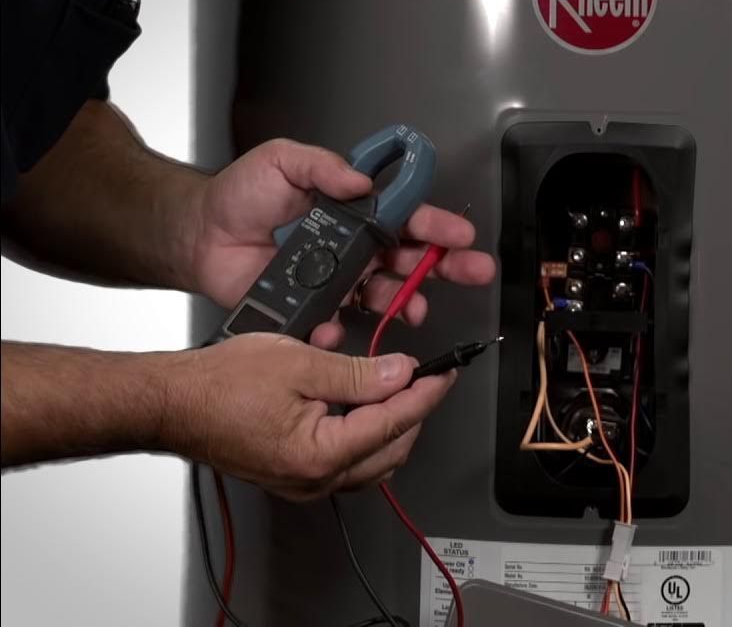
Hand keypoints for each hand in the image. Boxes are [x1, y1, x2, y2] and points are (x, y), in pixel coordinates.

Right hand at [171, 333, 451, 499]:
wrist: (171, 403)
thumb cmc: (219, 384)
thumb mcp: (299, 362)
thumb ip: (357, 372)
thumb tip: (401, 373)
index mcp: (320, 454)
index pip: (394, 423)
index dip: (426, 393)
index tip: (446, 373)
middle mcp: (315, 479)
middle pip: (391, 449)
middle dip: (413, 411)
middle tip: (424, 375)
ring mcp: (304, 482)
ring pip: (373, 462)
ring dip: (391, 426)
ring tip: (394, 387)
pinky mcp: (294, 475)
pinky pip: (348, 463)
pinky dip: (365, 436)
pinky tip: (363, 408)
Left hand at [187, 138, 495, 347]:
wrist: (199, 236)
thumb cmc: (239, 196)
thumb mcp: (281, 161)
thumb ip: (322, 165)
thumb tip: (360, 179)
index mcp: (356, 211)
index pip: (407, 216)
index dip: (438, 224)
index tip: (461, 233)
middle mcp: (355, 247)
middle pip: (412, 258)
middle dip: (447, 265)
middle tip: (473, 271)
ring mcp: (338, 280)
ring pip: (386, 294)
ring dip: (408, 301)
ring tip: (417, 308)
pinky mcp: (315, 308)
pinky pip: (338, 324)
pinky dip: (341, 329)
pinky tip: (339, 325)